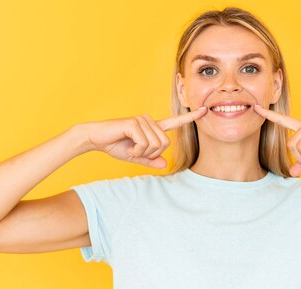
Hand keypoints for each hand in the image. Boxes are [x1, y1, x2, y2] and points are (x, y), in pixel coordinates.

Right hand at [84, 107, 207, 168]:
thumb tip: (165, 165)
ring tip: (131, 147)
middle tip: (137, 151)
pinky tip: (127, 145)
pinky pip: (145, 144)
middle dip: (152, 154)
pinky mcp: (134, 123)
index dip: (190, 118)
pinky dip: (136, 151)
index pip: (174, 122)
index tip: (204, 111)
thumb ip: (151, 160)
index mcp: (152, 128)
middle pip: (165, 144)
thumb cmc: (115, 145)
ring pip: (156, 145)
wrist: (96, 138)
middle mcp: (149, 121)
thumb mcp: (136, 157)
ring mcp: (142, 121)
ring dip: (143, 152)